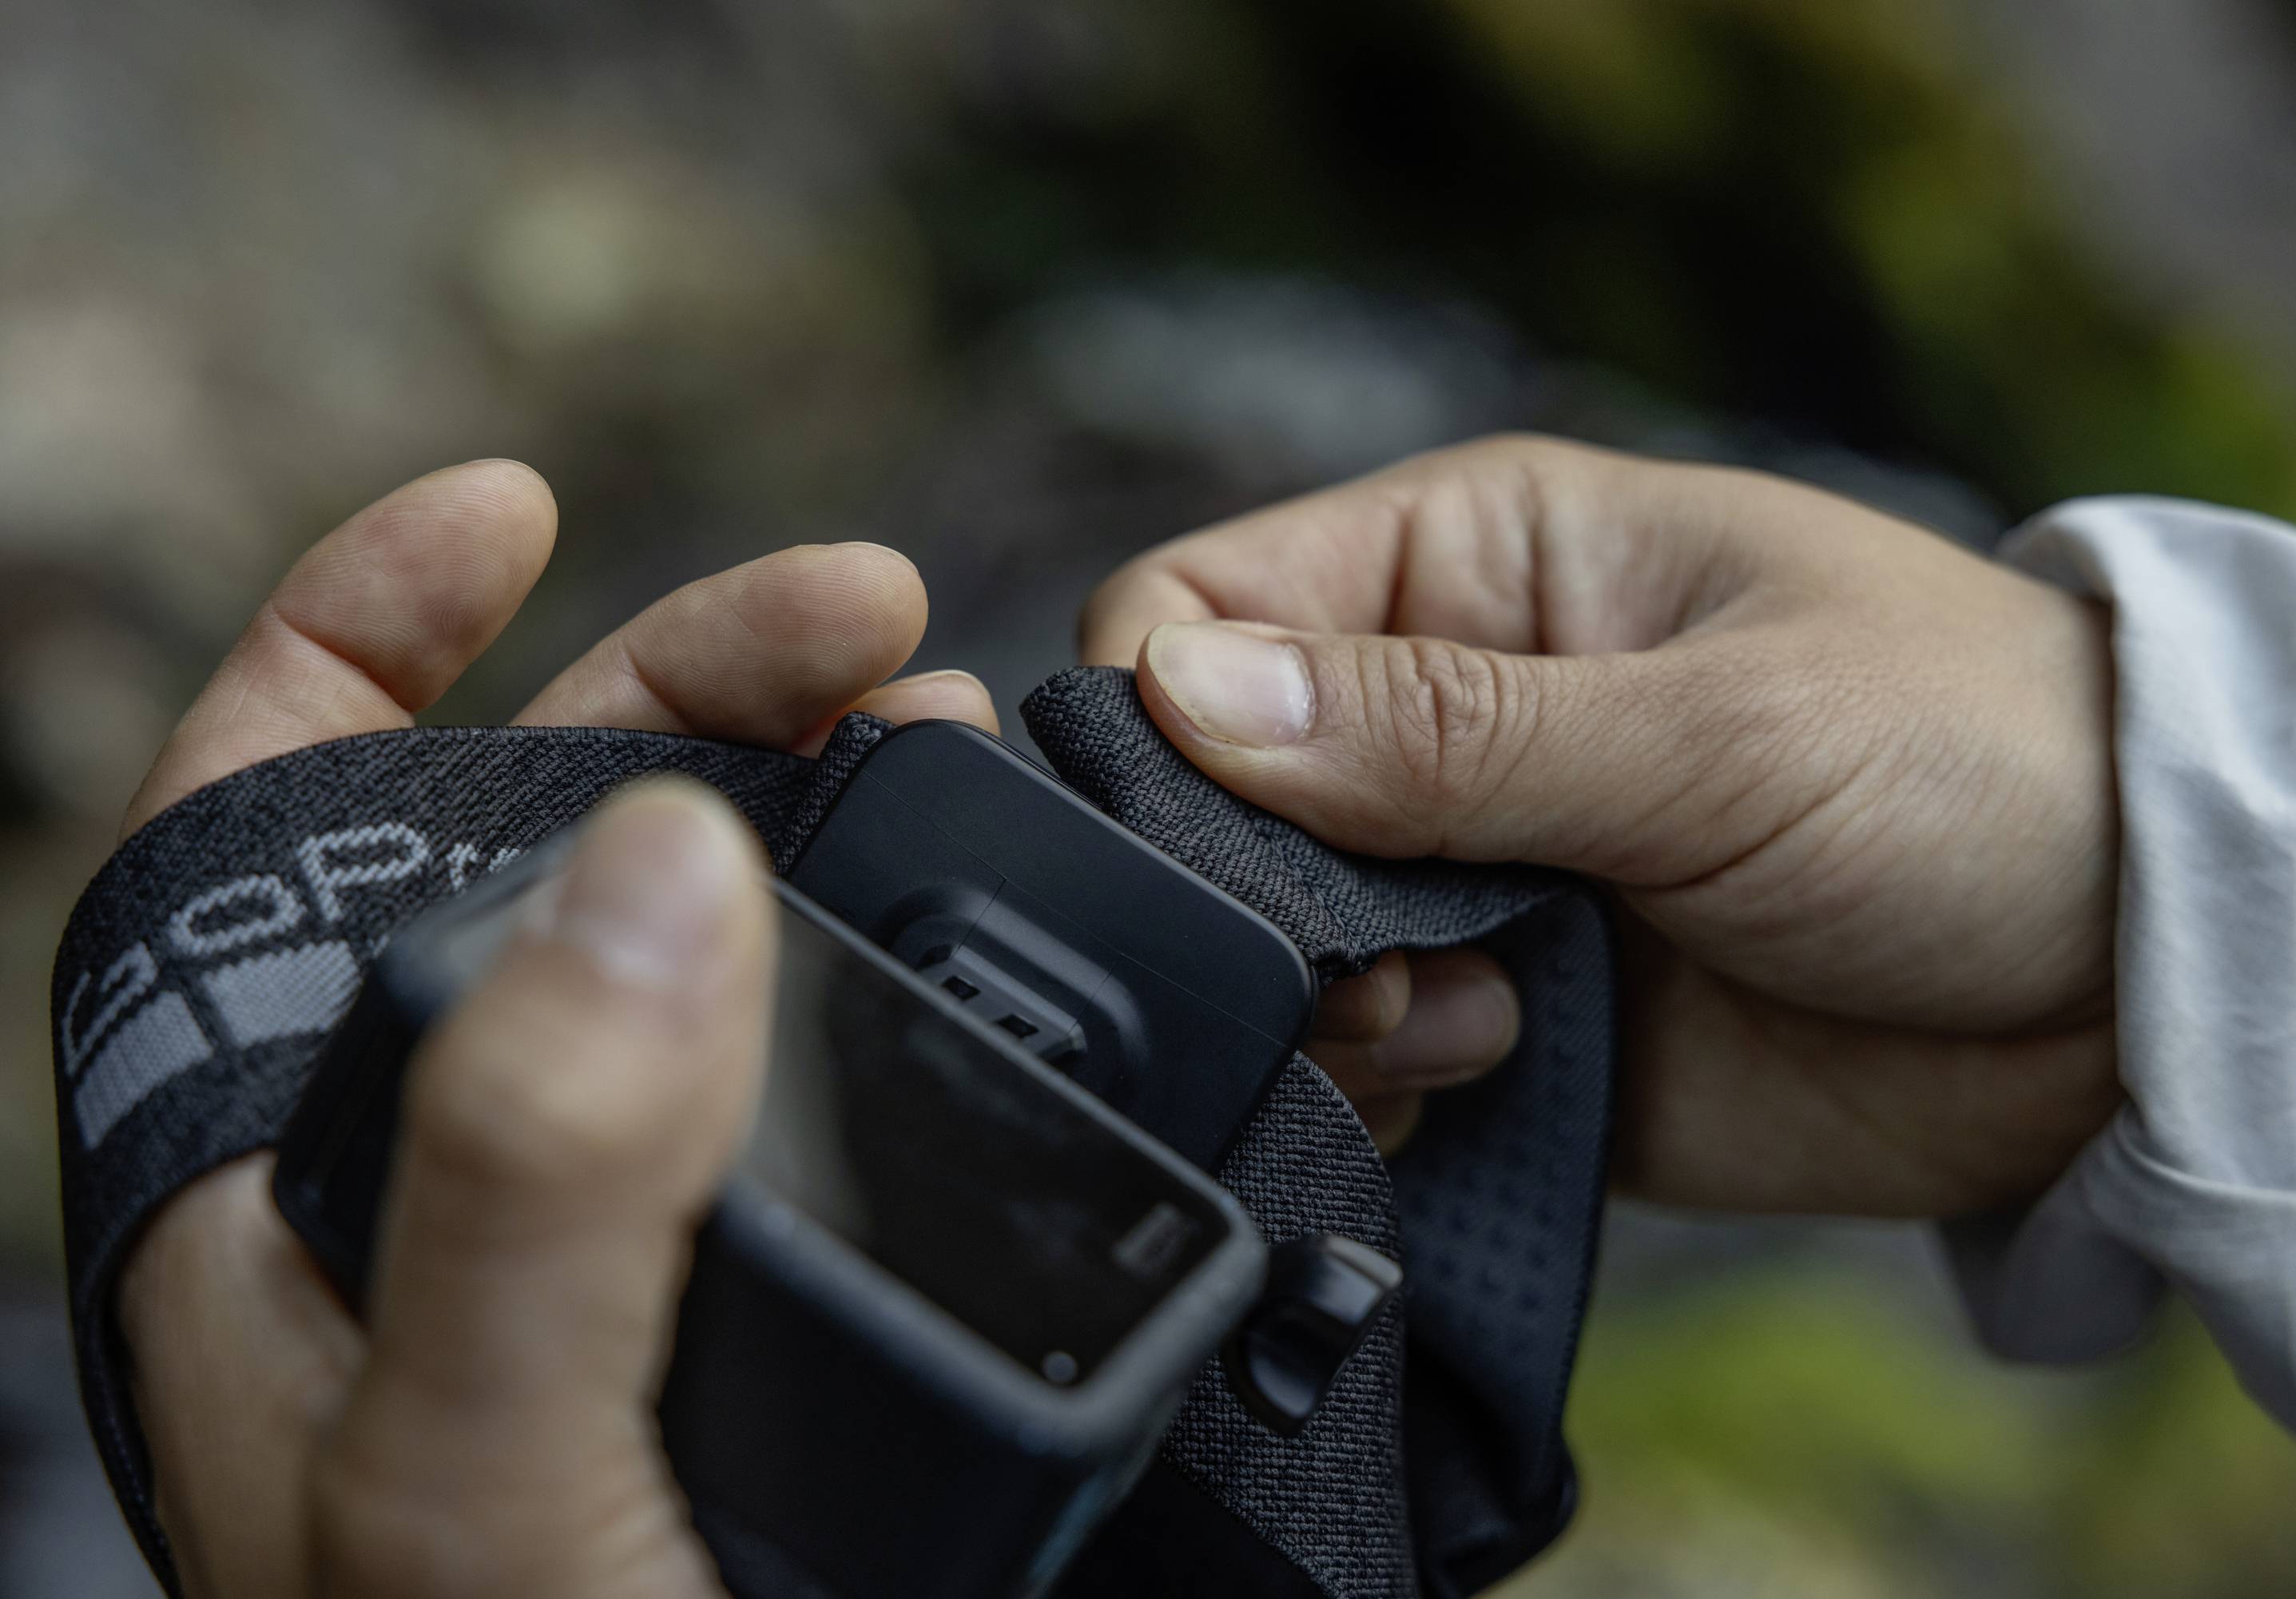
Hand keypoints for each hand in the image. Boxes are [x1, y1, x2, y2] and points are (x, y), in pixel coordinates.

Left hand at [116, 461, 999, 1597]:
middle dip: (689, 688)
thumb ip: (543, 1177)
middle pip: (535, 846)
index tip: (511, 508)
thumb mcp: (486, 1473)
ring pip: (716, 944)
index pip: (254, 845)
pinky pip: (849, 1068)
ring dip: (832, 812)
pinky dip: (930, 973)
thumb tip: (669, 860)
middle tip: (879, 635)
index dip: (354, 639)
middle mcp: (465, 1186)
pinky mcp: (781, 1286)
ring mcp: (636, 1234)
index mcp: (302, 1204)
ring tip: (966, 764)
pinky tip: (1017, 958)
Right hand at [1081, 436, 2121, 1214]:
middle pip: (1205, 799)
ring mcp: (1470, 875)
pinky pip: (1361, 1062)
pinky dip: (1378, 1089)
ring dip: (1327, 1004)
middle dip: (1252, 895)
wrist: (2139, 979)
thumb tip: (1181, 697)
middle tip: (1393, 954)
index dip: (1164, 718)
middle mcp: (1440, 715)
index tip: (1237, 833)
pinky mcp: (1510, 1019)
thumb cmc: (1970, 764)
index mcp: (1470, 568)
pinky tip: (1492, 1073)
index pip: (1197, 610)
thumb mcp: (1712, 728)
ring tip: (1481, 1017)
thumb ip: (1445, 731)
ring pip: (1266, 948)